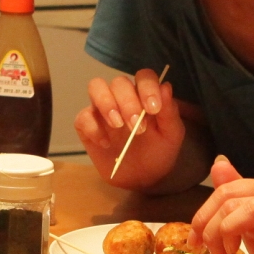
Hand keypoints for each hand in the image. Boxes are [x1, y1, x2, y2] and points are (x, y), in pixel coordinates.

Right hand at [75, 71, 184, 187]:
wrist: (142, 178)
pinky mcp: (86, 125)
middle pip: (119, 82)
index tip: (152, 109)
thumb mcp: (171, 135)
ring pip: (95, 87)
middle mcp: (122, 96)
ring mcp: (102, 108)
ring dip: (106, 103)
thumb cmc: (158, 151)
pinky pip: (83, 117)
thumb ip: (169, 112)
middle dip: (128, 102)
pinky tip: (106, 144)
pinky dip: (93, 129)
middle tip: (137, 127)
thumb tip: (165, 86)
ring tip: (117, 125)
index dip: (147, 87)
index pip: (143, 76)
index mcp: (144, 94)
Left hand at [193, 156, 253, 253]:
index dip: (203, 215)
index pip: (227, 190)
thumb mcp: (251, 221)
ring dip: (229, 235)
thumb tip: (218, 163)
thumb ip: (236, 195)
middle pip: (233, 201)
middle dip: (212, 230)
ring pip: (250, 210)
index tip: (194, 240)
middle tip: (212, 252)